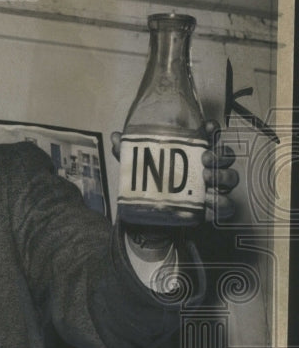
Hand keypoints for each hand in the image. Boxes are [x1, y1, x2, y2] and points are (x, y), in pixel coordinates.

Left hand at [110, 120, 237, 223]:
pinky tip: (211, 201)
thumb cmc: (149, 187)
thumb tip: (116, 136)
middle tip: (205, 158)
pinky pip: (227, 206)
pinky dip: (223, 203)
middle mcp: (208, 168)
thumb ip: (128, 154)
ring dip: (222, 176)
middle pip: (225, 156)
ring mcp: (213, 188)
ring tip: (207, 178)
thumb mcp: (137, 170)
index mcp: (193, 154)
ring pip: (230, 178)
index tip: (208, 127)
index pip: (211, 137)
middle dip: (219, 154)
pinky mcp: (212, 209)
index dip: (213, 130)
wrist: (149, 220)